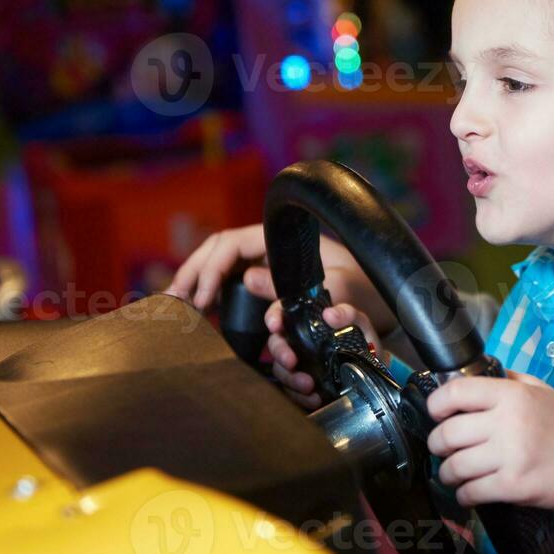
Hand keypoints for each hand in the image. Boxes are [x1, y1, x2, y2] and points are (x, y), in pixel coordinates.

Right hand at [165, 225, 396, 333]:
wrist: (381, 305)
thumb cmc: (367, 290)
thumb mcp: (341, 284)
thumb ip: (299, 285)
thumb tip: (249, 280)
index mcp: (282, 239)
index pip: (231, 243)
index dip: (210, 268)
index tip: (202, 298)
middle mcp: (270, 250)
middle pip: (217, 253)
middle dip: (192, 274)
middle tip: (173, 302)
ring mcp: (268, 268)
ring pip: (220, 269)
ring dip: (195, 285)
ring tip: (177, 308)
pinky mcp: (268, 289)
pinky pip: (231, 288)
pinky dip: (211, 298)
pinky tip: (198, 315)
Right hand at [265, 301, 384, 410]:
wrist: (371, 363)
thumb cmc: (359, 336)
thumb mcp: (356, 320)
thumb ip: (346, 313)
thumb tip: (329, 314)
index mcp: (303, 320)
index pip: (280, 313)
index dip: (273, 317)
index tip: (276, 325)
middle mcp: (296, 340)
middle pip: (276, 344)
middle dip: (280, 354)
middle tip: (291, 362)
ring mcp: (298, 362)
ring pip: (281, 370)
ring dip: (291, 379)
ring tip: (308, 385)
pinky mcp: (302, 382)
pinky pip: (293, 391)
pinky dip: (301, 397)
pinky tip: (313, 398)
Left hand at [425, 371, 553, 512]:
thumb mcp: (541, 391)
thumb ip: (508, 380)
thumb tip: (473, 374)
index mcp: (512, 396)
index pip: (456, 393)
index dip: (436, 404)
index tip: (435, 413)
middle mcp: (508, 423)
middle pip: (447, 433)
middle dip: (437, 443)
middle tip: (442, 448)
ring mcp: (510, 456)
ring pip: (454, 466)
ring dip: (447, 472)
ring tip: (453, 472)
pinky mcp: (512, 486)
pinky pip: (470, 491)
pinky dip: (464, 494)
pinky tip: (469, 491)